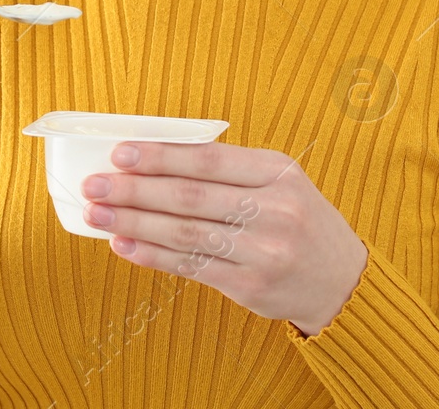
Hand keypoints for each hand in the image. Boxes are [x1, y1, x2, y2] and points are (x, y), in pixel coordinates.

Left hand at [80, 141, 367, 335]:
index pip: (208, 158)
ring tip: (98, 215)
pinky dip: (152, 256)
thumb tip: (155, 161)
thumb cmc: (300, 221)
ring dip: (134, 224)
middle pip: (189, 196)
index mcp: (279, 172)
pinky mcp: (250, 286)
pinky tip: (124, 246)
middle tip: (95, 185)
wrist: (343, 281)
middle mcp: (274, 210)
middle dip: (134, 190)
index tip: (120, 153)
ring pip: (184, 233)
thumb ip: (231, 170)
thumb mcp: (281, 181)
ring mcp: (263, 251)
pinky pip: (191, 267)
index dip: (160, 156)